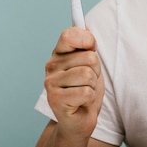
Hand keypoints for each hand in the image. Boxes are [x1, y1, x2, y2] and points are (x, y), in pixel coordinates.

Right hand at [44, 27, 104, 142]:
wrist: (79, 118)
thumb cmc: (85, 88)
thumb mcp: (89, 64)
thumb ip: (85, 46)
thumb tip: (85, 27)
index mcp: (59, 53)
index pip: (69, 35)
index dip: (86, 39)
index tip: (92, 48)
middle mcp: (51, 66)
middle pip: (88, 57)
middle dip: (96, 70)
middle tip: (88, 81)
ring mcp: (51, 83)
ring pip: (88, 75)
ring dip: (93, 85)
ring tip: (84, 91)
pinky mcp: (55, 99)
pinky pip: (86, 92)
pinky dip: (90, 98)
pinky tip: (81, 102)